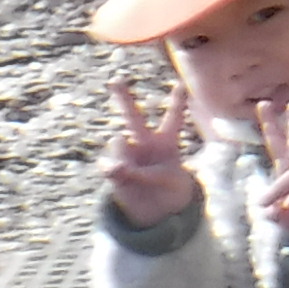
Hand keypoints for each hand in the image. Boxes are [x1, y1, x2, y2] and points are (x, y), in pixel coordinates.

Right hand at [101, 79, 194, 225]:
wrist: (154, 208)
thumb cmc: (167, 186)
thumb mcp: (165, 180)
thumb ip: (142, 173)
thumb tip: (114, 167)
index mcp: (166, 141)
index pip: (173, 118)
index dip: (177, 101)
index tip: (180, 83)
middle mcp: (144, 142)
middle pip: (133, 117)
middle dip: (124, 98)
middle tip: (116, 79)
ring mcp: (127, 153)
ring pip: (119, 146)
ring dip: (125, 158)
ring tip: (135, 173)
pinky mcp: (113, 168)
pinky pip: (108, 165)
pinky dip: (113, 171)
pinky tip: (118, 175)